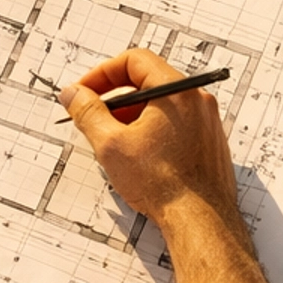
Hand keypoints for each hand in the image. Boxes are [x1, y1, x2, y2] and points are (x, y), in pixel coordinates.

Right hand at [60, 50, 243, 234]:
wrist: (200, 221)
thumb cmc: (165, 185)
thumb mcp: (111, 145)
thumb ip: (88, 112)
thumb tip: (74, 94)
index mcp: (177, 92)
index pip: (134, 61)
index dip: (103, 74)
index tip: (86, 92)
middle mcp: (196, 101)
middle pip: (147, 82)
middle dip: (115, 100)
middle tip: (93, 118)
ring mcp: (205, 122)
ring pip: (160, 106)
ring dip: (131, 118)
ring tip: (114, 145)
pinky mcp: (208, 142)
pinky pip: (174, 124)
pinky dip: (151, 132)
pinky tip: (137, 158)